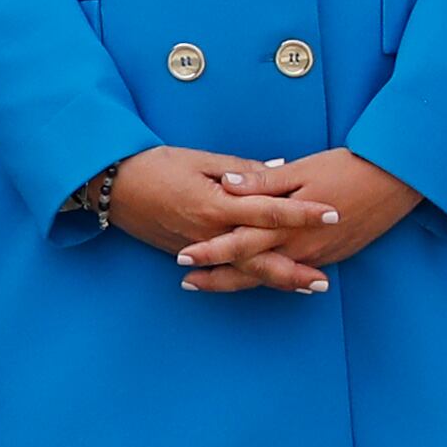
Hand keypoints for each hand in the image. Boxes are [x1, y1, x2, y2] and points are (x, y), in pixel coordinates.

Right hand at [103, 145, 342, 291]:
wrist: (113, 185)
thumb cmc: (155, 165)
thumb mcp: (200, 159)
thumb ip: (242, 170)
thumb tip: (278, 171)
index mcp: (217, 204)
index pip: (270, 210)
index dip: (304, 213)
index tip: (332, 213)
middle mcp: (211, 232)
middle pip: (261, 256)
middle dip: (294, 269)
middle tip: (324, 281)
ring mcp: (199, 248)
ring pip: (243, 270)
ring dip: (276, 280)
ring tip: (304, 287)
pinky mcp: (188, 254)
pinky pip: (223, 271)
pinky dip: (245, 280)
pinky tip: (264, 285)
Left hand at [187, 150, 420, 294]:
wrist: (396, 181)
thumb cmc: (348, 168)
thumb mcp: (303, 169)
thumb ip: (263, 181)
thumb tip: (226, 184)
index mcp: (289, 223)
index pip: (241, 242)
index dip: (211, 251)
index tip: (183, 258)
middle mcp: (301, 246)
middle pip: (252, 268)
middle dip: (218, 277)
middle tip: (187, 282)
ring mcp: (317, 255)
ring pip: (272, 276)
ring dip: (241, 281)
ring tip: (212, 284)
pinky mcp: (332, 255)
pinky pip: (295, 273)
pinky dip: (273, 279)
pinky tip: (258, 279)